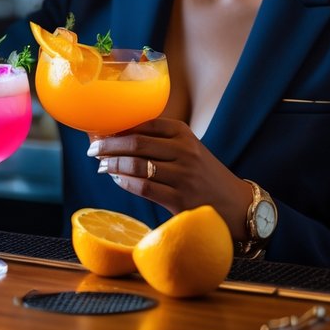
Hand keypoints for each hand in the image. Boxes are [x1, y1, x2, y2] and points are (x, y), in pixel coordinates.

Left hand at [87, 119, 254, 239]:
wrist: (236, 205)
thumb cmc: (203, 175)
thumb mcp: (189, 149)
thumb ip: (160, 142)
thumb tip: (116, 138)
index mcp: (185, 134)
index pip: (144, 124)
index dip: (118, 128)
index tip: (100, 132)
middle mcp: (185, 151)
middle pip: (136, 143)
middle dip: (109, 145)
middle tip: (93, 149)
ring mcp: (183, 176)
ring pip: (136, 165)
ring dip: (113, 165)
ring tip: (102, 166)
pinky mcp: (180, 199)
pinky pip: (143, 188)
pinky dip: (125, 183)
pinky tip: (117, 180)